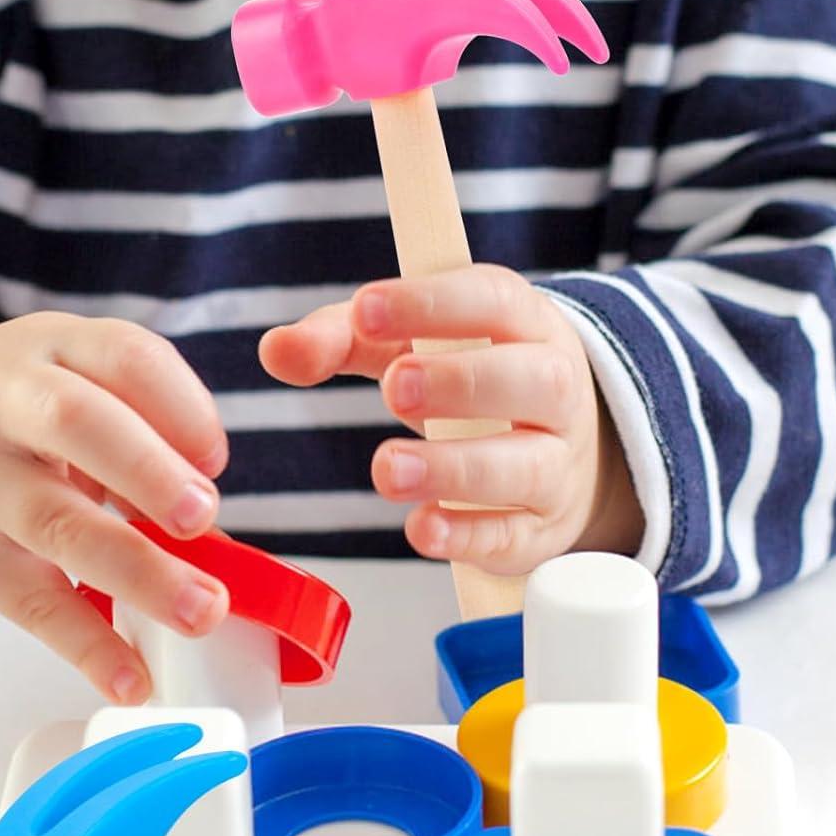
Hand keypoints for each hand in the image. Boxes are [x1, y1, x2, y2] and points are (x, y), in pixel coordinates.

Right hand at [0, 313, 233, 704]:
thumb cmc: (12, 406)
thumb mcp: (68, 372)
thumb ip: (141, 418)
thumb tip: (212, 516)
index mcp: (53, 348)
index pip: (123, 357)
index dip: (180, 403)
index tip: (216, 458)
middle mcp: (4, 404)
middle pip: (78, 425)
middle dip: (147, 472)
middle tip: (203, 516)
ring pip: (57, 524)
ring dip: (138, 572)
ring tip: (202, 611)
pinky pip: (31, 605)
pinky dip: (87, 646)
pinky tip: (132, 678)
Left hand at [260, 264, 640, 573]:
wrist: (554, 456)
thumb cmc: (466, 384)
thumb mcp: (407, 345)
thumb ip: (342, 339)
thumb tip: (278, 350)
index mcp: (522, 324)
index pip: (491, 299)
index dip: (432, 303)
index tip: (366, 310)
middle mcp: (554, 391)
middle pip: (530, 379)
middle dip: (460, 382)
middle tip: (394, 388)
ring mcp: (557, 464)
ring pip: (527, 465)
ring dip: (455, 468)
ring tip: (388, 469)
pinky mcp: (541, 529)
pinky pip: (514, 535)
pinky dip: (468, 536)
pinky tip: (422, 529)